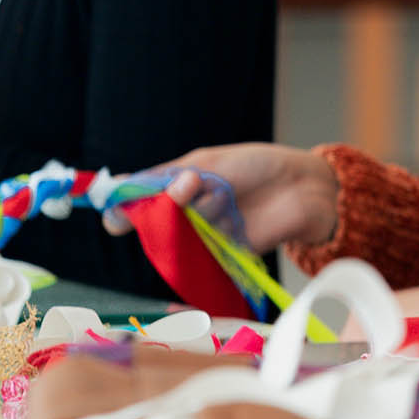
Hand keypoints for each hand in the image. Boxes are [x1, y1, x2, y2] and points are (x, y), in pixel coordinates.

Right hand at [107, 143, 338, 254]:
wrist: (303, 189)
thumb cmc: (258, 166)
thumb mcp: (210, 162)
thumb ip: (168, 177)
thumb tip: (123, 184)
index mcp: (178, 182)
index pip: (139, 196)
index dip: (123, 204)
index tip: (115, 212)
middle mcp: (186, 211)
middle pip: (155, 218)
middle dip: (170, 204)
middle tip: (191, 187)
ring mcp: (202, 233)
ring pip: (178, 234)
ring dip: (199, 216)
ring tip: (225, 199)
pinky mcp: (219, 255)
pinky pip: (198, 256)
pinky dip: (206, 243)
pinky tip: (226, 225)